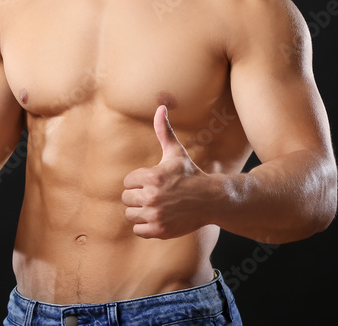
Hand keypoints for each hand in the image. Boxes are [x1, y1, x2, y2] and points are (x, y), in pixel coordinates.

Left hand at [122, 105, 212, 238]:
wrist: (211, 200)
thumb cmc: (190, 174)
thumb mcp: (176, 152)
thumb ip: (164, 130)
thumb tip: (160, 107)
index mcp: (152, 177)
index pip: (128, 181)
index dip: (139, 181)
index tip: (153, 181)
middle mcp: (152, 197)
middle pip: (126, 198)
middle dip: (138, 195)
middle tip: (154, 194)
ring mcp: (155, 216)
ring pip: (130, 214)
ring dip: (139, 211)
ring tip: (155, 206)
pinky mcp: (159, 231)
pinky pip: (138, 230)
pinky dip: (145, 226)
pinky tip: (157, 217)